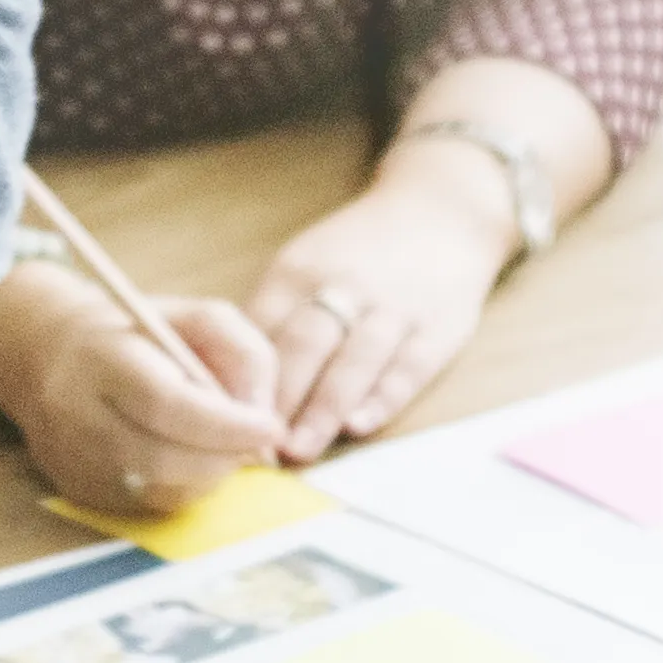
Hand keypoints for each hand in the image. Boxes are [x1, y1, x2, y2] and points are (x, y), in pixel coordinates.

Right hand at [0, 273, 282, 521]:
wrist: (46, 355)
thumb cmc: (134, 333)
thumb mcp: (195, 316)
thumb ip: (243, 352)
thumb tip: (264, 414)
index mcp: (101, 358)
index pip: (166, 404)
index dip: (225, 424)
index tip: (270, 426)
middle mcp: (77, 414)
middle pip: (162, 459)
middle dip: (224, 455)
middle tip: (254, 439)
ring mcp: (73, 460)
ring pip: (162, 491)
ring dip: (209, 474)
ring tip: (219, 443)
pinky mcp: (79, 492)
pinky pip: (150, 505)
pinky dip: (185, 486)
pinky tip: (188, 457)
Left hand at [240, 169, 510, 460]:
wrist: (440, 213)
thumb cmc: (356, 253)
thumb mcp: (304, 264)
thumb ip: (271, 317)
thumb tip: (229, 383)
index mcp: (299, 270)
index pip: (261, 329)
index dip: (240, 379)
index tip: (222, 420)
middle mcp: (345, 286)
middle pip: (303, 346)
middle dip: (278, 400)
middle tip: (255, 446)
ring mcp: (394, 308)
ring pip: (353, 361)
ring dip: (322, 409)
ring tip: (298, 450)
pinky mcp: (438, 329)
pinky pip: (408, 368)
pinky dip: (382, 398)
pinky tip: (358, 426)